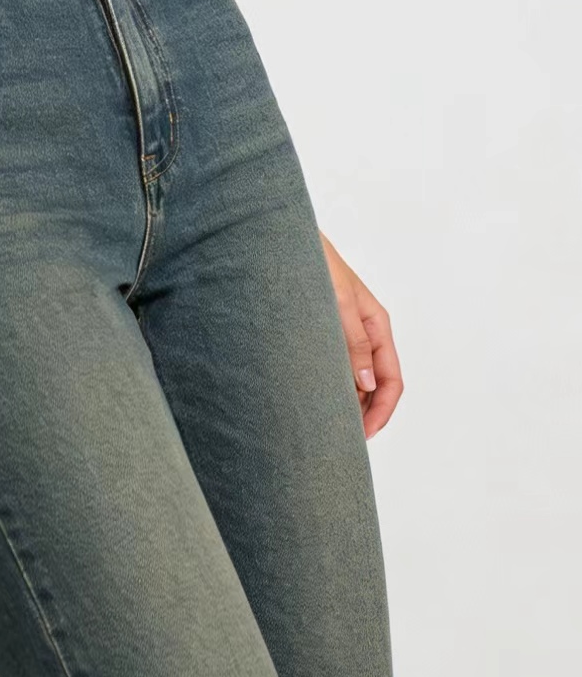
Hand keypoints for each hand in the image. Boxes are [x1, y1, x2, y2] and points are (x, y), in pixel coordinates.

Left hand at [319, 232, 402, 438]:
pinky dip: (329, 384)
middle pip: (374, 384)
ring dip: (346, 401)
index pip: (392, 379)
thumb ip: (354, 340)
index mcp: (377, 325)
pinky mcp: (323, 330)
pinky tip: (313, 396)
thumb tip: (367, 383)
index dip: (381, 411)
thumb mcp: (339, 301)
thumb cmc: (315, 262)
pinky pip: (333, 365)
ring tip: (325, 423)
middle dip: (364, 413)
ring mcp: (344, 332)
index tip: (362, 434)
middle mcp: (364, 332)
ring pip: (354, 377)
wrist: (284, 238)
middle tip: (341, 438)